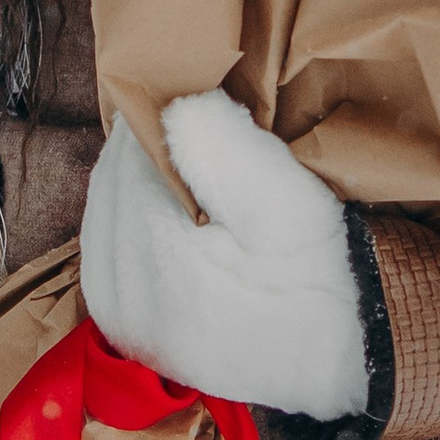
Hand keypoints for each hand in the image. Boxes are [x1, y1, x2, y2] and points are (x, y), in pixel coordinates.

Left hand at [79, 91, 368, 422]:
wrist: (336, 353)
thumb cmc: (320, 271)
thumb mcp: (291, 204)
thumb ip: (230, 153)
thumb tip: (176, 105)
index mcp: (165, 274)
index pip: (133, 163)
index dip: (158, 117)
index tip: (188, 86)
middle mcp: (127, 306)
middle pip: (112, 186)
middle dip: (145, 146)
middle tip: (188, 113)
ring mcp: (119, 321)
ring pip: (104, 211)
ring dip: (134, 176)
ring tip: (182, 153)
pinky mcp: (121, 325)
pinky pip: (105, 245)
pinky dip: (127, 212)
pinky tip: (163, 197)